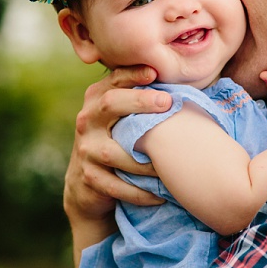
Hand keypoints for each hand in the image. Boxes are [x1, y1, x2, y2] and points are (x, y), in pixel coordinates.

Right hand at [63, 66, 173, 219]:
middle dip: (139, 102)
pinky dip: (140, 193)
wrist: (86, 184)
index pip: (114, 80)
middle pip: (110, 104)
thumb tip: (180, 80)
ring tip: (170, 164)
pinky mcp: (89, 178)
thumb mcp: (120, 117)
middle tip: (168, 103)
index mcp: (96, 99)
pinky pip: (117, 186)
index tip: (156, 72)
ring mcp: (86, 150)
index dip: (134, 74)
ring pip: (115, 153)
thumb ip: (138, 99)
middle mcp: (87, 120)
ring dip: (145, 160)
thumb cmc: (116, 142)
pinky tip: (159, 196)